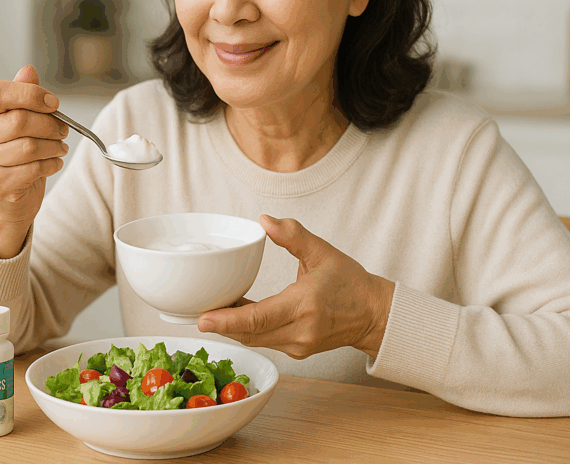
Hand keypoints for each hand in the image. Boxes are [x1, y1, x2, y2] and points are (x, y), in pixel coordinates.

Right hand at [0, 65, 69, 257]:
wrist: (10, 196)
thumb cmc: (16, 150)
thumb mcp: (20, 118)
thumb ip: (23, 93)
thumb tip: (28, 70)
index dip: (31, 94)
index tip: (54, 103)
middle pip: (20, 121)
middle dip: (50, 124)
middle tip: (63, 128)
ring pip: (30, 146)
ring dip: (54, 146)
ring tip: (60, 147)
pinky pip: (34, 169)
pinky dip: (52, 164)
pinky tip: (53, 163)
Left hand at [197, 215, 394, 359]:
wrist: (374, 315)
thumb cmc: (351, 283)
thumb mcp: (323, 252)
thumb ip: (293, 235)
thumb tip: (265, 220)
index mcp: (305, 305)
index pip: (259, 318)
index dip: (228, 320)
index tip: (202, 319)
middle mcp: (300, 331)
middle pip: (250, 333)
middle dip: (221, 325)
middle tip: (194, 314)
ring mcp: (298, 345)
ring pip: (255, 339)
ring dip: (233, 326)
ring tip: (211, 310)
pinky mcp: (297, 350)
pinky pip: (265, 340)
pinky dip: (248, 329)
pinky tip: (236, 314)